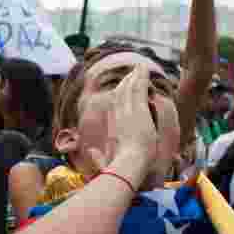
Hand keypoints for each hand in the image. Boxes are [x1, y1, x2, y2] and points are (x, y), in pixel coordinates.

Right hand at [86, 66, 158, 180]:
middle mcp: (119, 115)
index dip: (118, 96)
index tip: (122, 88)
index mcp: (113, 127)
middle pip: (121, 94)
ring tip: (139, 67)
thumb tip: (89, 152)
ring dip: (134, 76)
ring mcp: (128, 111)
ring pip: (130, 88)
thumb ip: (97, 157)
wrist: (128, 163)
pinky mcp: (138, 109)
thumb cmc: (118, 166)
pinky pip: (139, 88)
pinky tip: (144, 68)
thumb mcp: (105, 162)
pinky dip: (141, 77)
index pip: (115, 108)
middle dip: (127, 81)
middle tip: (132, 72)